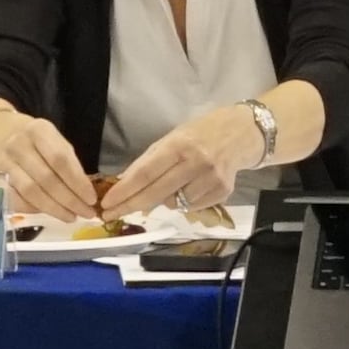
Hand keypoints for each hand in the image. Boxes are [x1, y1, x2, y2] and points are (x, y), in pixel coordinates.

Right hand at [0, 108, 94, 220]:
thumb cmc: (35, 140)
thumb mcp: (53, 140)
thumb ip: (68, 162)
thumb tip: (85, 193)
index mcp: (39, 131)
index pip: (61, 160)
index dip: (78, 182)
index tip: (92, 199)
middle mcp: (19, 145)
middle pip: (47, 179)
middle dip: (70, 200)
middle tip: (87, 213)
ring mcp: (5, 162)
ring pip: (32, 192)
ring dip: (55, 208)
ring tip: (72, 217)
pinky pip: (17, 199)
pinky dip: (36, 210)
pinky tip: (51, 214)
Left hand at [101, 103, 266, 217]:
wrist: (243, 133)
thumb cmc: (202, 133)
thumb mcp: (173, 138)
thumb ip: (150, 161)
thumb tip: (125, 184)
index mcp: (179, 144)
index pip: (145, 173)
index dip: (124, 191)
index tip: (106, 204)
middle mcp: (196, 162)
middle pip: (155, 192)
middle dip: (130, 205)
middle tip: (110, 214)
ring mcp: (211, 179)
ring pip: (174, 204)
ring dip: (164, 200)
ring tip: (173, 184)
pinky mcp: (223, 191)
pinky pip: (192, 207)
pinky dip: (184, 202)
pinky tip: (192, 186)